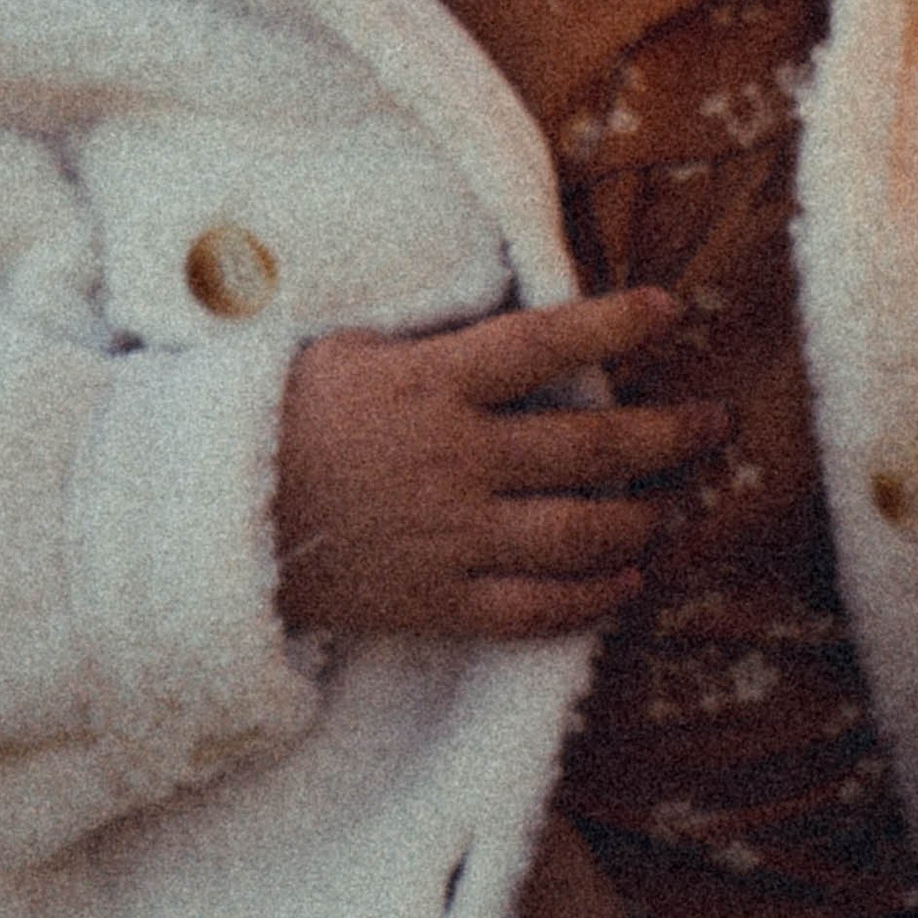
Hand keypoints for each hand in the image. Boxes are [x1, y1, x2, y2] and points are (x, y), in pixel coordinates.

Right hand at [274, 287, 726, 639]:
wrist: (202, 527)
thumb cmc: (264, 420)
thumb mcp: (344, 355)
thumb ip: (429, 347)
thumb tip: (501, 327)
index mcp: (430, 384)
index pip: (546, 342)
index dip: (616, 324)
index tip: (669, 309)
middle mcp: (457, 460)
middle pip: (590, 444)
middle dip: (667, 434)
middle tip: (715, 425)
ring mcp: (452, 537)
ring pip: (580, 531)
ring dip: (640, 519)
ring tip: (668, 510)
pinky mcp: (437, 603)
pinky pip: (537, 608)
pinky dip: (592, 598)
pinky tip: (624, 584)